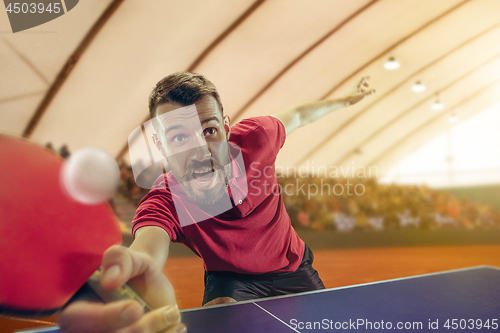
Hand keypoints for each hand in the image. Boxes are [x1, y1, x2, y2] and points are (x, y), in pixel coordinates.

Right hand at [58, 245, 185, 332]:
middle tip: (167, 311)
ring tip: (172, 314)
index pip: (78, 320)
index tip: (135, 308)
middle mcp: (87, 329)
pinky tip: (176, 326)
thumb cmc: (131, 270)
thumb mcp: (129, 256)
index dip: (107, 318)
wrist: (147, 284)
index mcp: (75, 307)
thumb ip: (118, 259)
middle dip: (140, 328)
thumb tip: (110, 279)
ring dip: (154, 332)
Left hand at [342, 76, 375, 105]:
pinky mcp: (350, 93)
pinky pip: (356, 90)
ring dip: (362, 87)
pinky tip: (360, 95)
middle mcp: (354, 87)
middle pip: (359, 82)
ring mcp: (352, 90)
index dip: (366, 78)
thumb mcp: (361, 96)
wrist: (343, 101)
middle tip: (368, 86)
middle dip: (364, 82)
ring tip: (365, 92)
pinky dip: (359, 90)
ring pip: (358, 86)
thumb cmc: (352, 98)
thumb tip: (374, 90)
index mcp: (357, 86)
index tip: (370, 77)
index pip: (362, 79)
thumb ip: (368, 93)